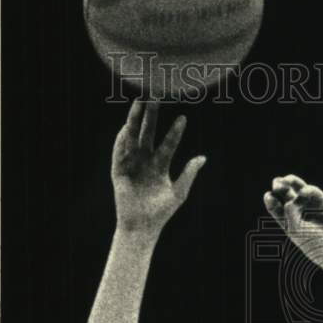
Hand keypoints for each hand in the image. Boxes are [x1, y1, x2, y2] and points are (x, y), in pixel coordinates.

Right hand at [112, 100, 205, 235]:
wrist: (142, 227)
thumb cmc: (161, 212)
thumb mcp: (179, 192)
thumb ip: (189, 174)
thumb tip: (203, 157)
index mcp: (160, 165)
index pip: (168, 144)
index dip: (175, 132)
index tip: (183, 118)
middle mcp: (145, 161)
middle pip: (148, 134)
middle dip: (151, 116)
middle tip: (156, 96)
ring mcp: (131, 164)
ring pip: (133, 137)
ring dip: (135, 120)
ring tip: (139, 103)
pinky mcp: (119, 171)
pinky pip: (120, 152)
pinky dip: (122, 140)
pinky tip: (126, 127)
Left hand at [263, 175, 322, 264]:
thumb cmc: (313, 244)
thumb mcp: (297, 231)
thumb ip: (290, 215)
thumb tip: (288, 202)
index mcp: (287, 222)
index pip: (275, 207)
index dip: (271, 200)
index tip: (268, 196)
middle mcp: (298, 212)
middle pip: (285, 194)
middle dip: (280, 186)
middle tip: (276, 184)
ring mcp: (311, 206)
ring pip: (299, 189)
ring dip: (292, 182)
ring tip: (286, 181)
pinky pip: (313, 192)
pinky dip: (307, 190)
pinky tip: (303, 192)